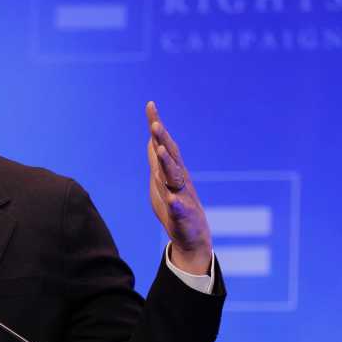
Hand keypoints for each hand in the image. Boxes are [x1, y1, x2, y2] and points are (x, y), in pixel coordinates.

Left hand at [145, 101, 211, 274]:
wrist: (192, 236)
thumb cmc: (174, 206)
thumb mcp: (161, 181)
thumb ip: (157, 161)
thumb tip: (151, 140)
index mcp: (171, 170)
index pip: (163, 144)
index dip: (156, 125)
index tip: (150, 105)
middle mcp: (179, 179)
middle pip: (170, 156)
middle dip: (163, 140)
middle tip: (154, 125)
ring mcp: (182, 196)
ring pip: (175, 178)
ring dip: (168, 164)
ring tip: (160, 152)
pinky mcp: (184, 215)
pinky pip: (180, 208)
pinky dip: (176, 203)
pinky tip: (172, 199)